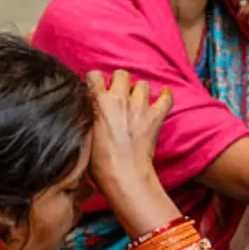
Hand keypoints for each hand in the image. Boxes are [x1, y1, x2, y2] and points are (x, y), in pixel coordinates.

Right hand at [87, 70, 171, 184]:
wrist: (123, 175)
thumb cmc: (99, 162)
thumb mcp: (83, 133)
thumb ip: (86, 114)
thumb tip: (88, 105)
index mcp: (98, 103)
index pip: (95, 75)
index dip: (96, 82)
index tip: (97, 89)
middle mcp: (120, 100)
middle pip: (121, 74)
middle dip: (120, 83)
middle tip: (118, 96)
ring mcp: (140, 107)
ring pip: (142, 84)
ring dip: (139, 91)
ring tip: (136, 102)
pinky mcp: (155, 117)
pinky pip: (166, 98)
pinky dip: (164, 96)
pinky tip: (161, 97)